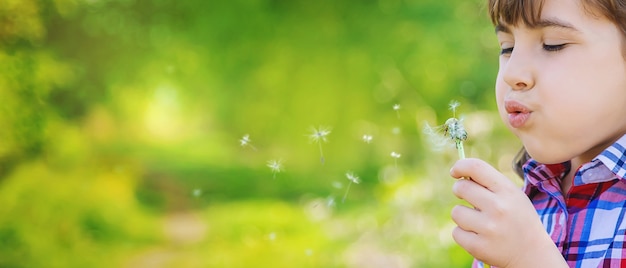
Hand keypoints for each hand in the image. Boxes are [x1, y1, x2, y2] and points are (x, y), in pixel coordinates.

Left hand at [449, 158, 566, 267]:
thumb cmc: (518, 219)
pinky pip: (456, 232)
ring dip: (463, 215)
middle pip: (461, 188)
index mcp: (507, 191)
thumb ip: (490, 183)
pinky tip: (479, 236)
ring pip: (456, 212)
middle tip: (468, 198)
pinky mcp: (479, 246)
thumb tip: (461, 172)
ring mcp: (488, 228)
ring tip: (479, 222)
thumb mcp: (513, 196)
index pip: (476, 167)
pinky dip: (463, 234)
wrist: (532, 254)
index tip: (455, 172)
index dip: (460, 166)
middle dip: (459, 190)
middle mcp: (498, 207)